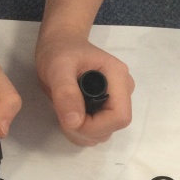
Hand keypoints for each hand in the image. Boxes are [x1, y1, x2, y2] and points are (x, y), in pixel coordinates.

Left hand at [35, 30, 134, 145]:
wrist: (60, 46)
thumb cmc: (59, 52)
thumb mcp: (57, 68)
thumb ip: (66, 93)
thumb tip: (74, 122)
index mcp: (118, 78)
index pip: (120, 117)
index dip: (94, 126)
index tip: (70, 119)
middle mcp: (122, 92)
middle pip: (111, 128)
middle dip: (84, 130)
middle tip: (63, 113)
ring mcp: (114, 102)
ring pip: (103, 134)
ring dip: (80, 133)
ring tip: (65, 111)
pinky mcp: (105, 110)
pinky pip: (96, 132)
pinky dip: (80, 132)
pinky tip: (69, 115)